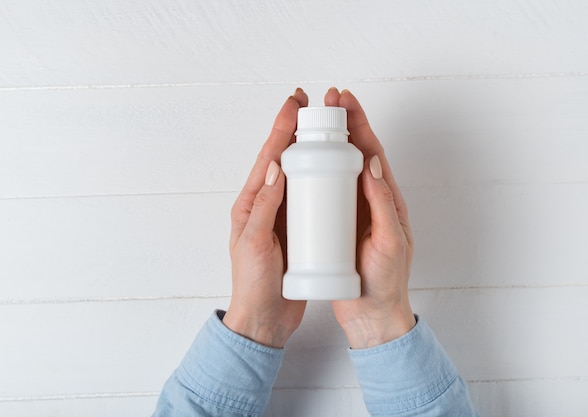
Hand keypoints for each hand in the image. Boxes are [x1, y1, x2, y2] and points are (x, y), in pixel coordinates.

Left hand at [222, 89, 308, 347]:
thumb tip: (276, 168)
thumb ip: (264, 208)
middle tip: (314, 107)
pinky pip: (312, 198)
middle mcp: (267, 204)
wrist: (265, 318)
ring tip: (328, 130)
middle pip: (284, 158)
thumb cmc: (252, 284)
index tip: (295, 104)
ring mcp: (283, 216)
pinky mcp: (299, 230)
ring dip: (311, 150)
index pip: (269, 158)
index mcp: (251, 203)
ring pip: (300, 175)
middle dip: (297, 130)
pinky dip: (322, 180)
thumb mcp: (255, 244)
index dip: (282, 128)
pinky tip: (336, 171)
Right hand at [326, 88, 416, 348]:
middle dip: (343, 123)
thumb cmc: (386, 282)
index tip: (345, 100)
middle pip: (357, 152)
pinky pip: (326, 191)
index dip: (360, 123)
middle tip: (326, 101)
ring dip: (328, 143)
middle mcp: (370, 200)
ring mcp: (353, 211)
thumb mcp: (390, 242)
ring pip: (340, 169)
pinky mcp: (337, 225)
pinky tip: (300, 164)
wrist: (372, 314)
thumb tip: (374, 163)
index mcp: (388, 199)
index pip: (374, 152)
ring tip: (310, 123)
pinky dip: (316, 172)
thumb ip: (384, 205)